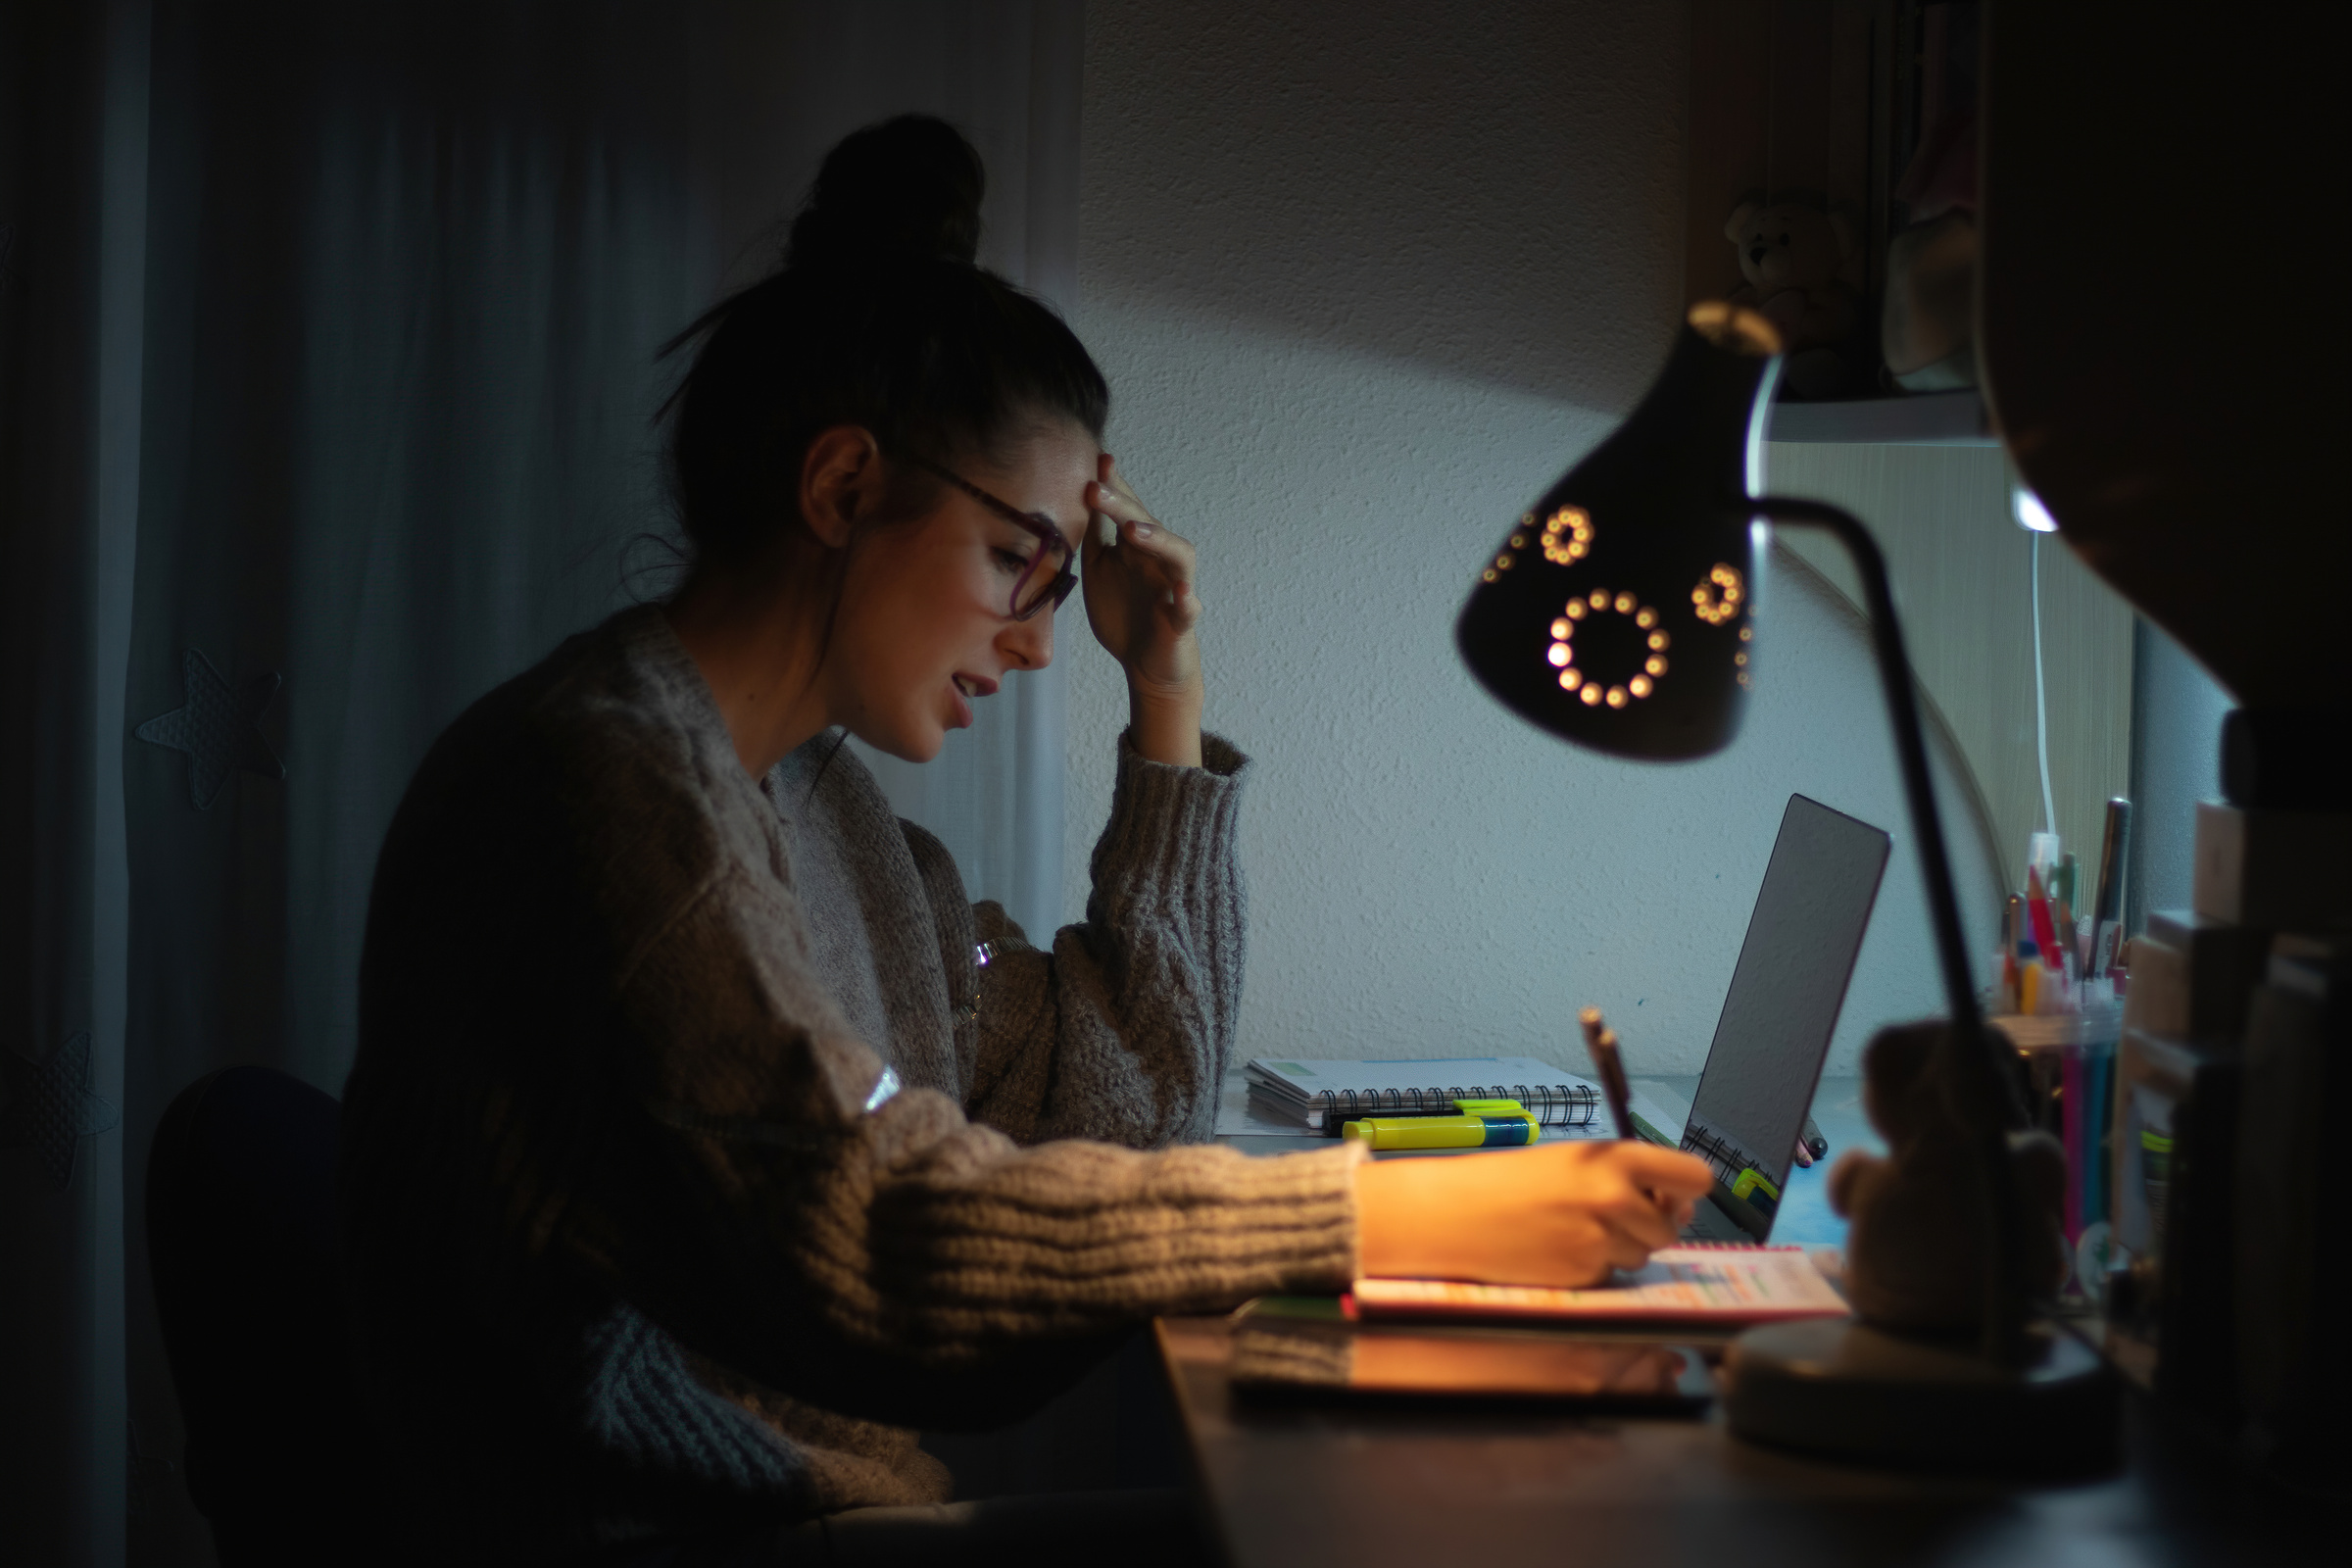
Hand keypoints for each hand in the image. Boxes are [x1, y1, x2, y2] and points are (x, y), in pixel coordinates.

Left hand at [1081, 455, 1202, 765]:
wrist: (1145, 664)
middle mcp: (1158, 560)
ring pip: (1178, 557)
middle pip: (1147, 525)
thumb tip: (1074, 499)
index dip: (1115, 485)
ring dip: (1159, 541)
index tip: (1097, 459)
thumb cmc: (1123, 613)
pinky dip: (1187, 600)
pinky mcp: (1181, 621)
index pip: (1128, 509)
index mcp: (1135, 548)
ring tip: (1134, 530)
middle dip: (1123, 505)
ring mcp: (1174, 588)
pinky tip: (1180, 592)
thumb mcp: (1099, 570)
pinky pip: (1189, 608)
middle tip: (1096, 488)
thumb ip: (1092, 538)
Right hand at [1353, 1141, 1713, 1288]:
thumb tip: (1679, 1209)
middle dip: (1646, 1225)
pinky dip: (1595, 1269)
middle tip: (1602, 1213)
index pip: (1695, 1177)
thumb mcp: (1575, 1160)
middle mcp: (1617, 1199)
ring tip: (1573, 1229)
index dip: (1687, 1189)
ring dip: (1620, 1248)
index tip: (1675, 1193)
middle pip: (1670, 1227)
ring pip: (1642, 1255)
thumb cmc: (1510, 1182)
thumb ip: (1630, 1178)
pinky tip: (1561, 1250)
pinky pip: (1613, 1276)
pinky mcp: (1588, 1275)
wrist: (1459, 1214)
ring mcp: (1603, 1240)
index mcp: (1617, 1159)